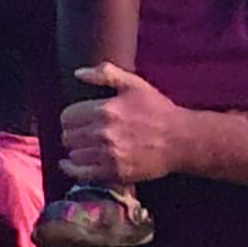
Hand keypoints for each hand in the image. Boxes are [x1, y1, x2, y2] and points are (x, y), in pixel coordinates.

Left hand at [59, 63, 184, 184]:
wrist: (180, 139)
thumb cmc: (158, 110)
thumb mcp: (135, 84)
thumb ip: (106, 74)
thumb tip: (78, 73)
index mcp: (105, 110)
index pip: (67, 116)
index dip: (71, 116)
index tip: (78, 118)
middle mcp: (102, 133)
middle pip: (67, 136)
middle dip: (73, 132)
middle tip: (82, 132)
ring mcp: (107, 155)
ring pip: (73, 154)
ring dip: (77, 149)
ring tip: (86, 145)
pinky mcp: (112, 173)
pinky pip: (80, 173)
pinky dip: (71, 168)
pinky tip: (71, 163)